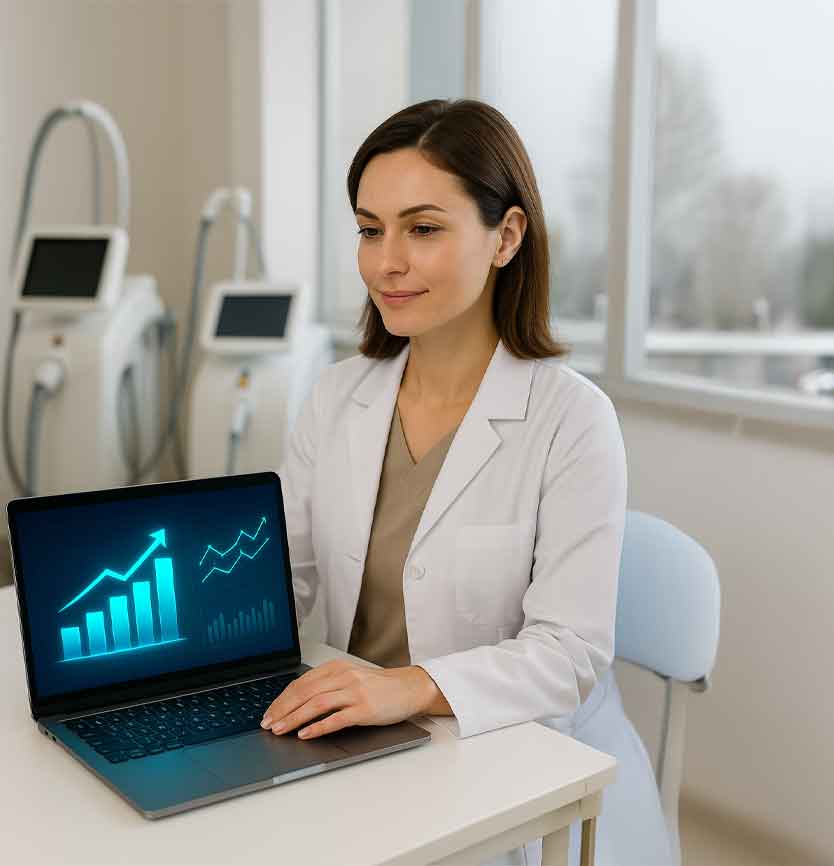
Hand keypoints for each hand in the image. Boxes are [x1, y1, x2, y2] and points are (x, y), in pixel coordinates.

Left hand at [260, 659, 433, 739]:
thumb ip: (328, 686)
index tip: (269, 713)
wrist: (409, 688)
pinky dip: (318, 727)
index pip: (301, 683)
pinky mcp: (365, 709)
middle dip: (282, 710)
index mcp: (337, 668)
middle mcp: (344, 677)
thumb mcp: (351, 678)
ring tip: (280, 730)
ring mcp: (355, 692)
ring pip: (316, 704)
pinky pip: (337, 718)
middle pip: (305, 693)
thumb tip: (297, 704)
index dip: (282, 699)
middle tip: (268, 724)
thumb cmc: (379, 687)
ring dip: (294, 718)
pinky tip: (306, 734)